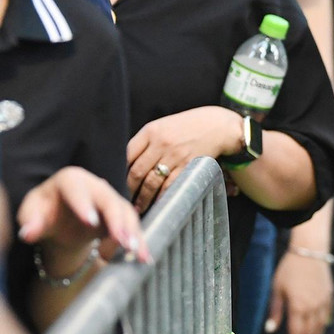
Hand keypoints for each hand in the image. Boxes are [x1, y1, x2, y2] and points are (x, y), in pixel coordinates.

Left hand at [17, 166, 149, 265]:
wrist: (60, 220)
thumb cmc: (43, 213)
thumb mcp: (32, 215)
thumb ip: (30, 222)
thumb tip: (28, 233)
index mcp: (70, 180)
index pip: (76, 188)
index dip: (84, 204)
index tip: (90, 222)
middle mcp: (95, 185)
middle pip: (108, 199)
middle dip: (116, 220)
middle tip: (121, 241)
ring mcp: (110, 198)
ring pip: (125, 212)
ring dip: (132, 232)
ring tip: (135, 252)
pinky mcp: (121, 212)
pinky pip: (132, 225)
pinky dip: (139, 241)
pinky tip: (143, 257)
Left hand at [126, 107, 240, 211]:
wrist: (218, 125)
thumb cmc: (188, 126)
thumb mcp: (164, 126)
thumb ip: (146, 142)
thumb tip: (127, 164)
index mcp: (151, 131)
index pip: (126, 154)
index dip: (119, 171)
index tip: (116, 182)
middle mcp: (161, 143)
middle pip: (136, 171)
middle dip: (128, 189)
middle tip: (123, 200)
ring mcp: (175, 155)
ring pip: (151, 183)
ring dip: (142, 198)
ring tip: (137, 208)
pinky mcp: (188, 167)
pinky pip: (170, 187)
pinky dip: (161, 198)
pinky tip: (156, 204)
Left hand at [267, 250, 333, 333]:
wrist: (310, 251)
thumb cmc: (290, 268)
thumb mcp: (277, 289)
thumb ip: (275, 311)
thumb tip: (271, 329)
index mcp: (298, 307)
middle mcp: (313, 308)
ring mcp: (323, 302)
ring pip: (320, 327)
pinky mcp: (329, 295)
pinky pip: (328, 314)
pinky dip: (324, 325)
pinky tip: (322, 329)